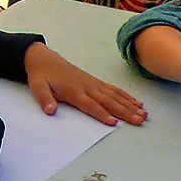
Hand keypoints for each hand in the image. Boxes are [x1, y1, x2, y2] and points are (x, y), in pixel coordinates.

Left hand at [23, 42, 147, 125]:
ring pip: (114, 95)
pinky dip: (126, 96)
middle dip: (124, 112)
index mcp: (73, 90)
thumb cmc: (41, 75)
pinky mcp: (95, 81)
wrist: (43, 58)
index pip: (89, 104)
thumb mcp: (37, 87)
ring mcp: (93, 83)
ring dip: (129, 105)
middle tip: (139, 121)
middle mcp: (86, 87)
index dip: (101, 113)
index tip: (113, 122)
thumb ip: (44, 99)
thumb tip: (50, 111)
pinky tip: (137, 103)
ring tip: (144, 115)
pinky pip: (113, 89)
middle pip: (108, 101)